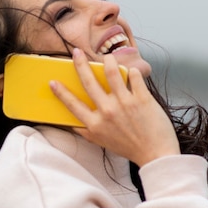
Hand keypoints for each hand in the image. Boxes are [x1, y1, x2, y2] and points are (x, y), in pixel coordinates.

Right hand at [49, 49, 179, 166]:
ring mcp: (124, 104)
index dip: (61, 92)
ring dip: (108, 61)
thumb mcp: (102, 142)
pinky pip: (135, 76)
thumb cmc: (129, 148)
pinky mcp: (142, 98)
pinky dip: (133, 72)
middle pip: (89, 82)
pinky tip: (132, 73)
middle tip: (77, 53)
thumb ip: (86, 132)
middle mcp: (107, 112)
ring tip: (108, 56)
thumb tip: (72, 124)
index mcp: (95, 124)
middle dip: (80, 64)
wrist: (155, 154)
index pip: (73, 105)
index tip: (52, 81)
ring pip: (112, 72)